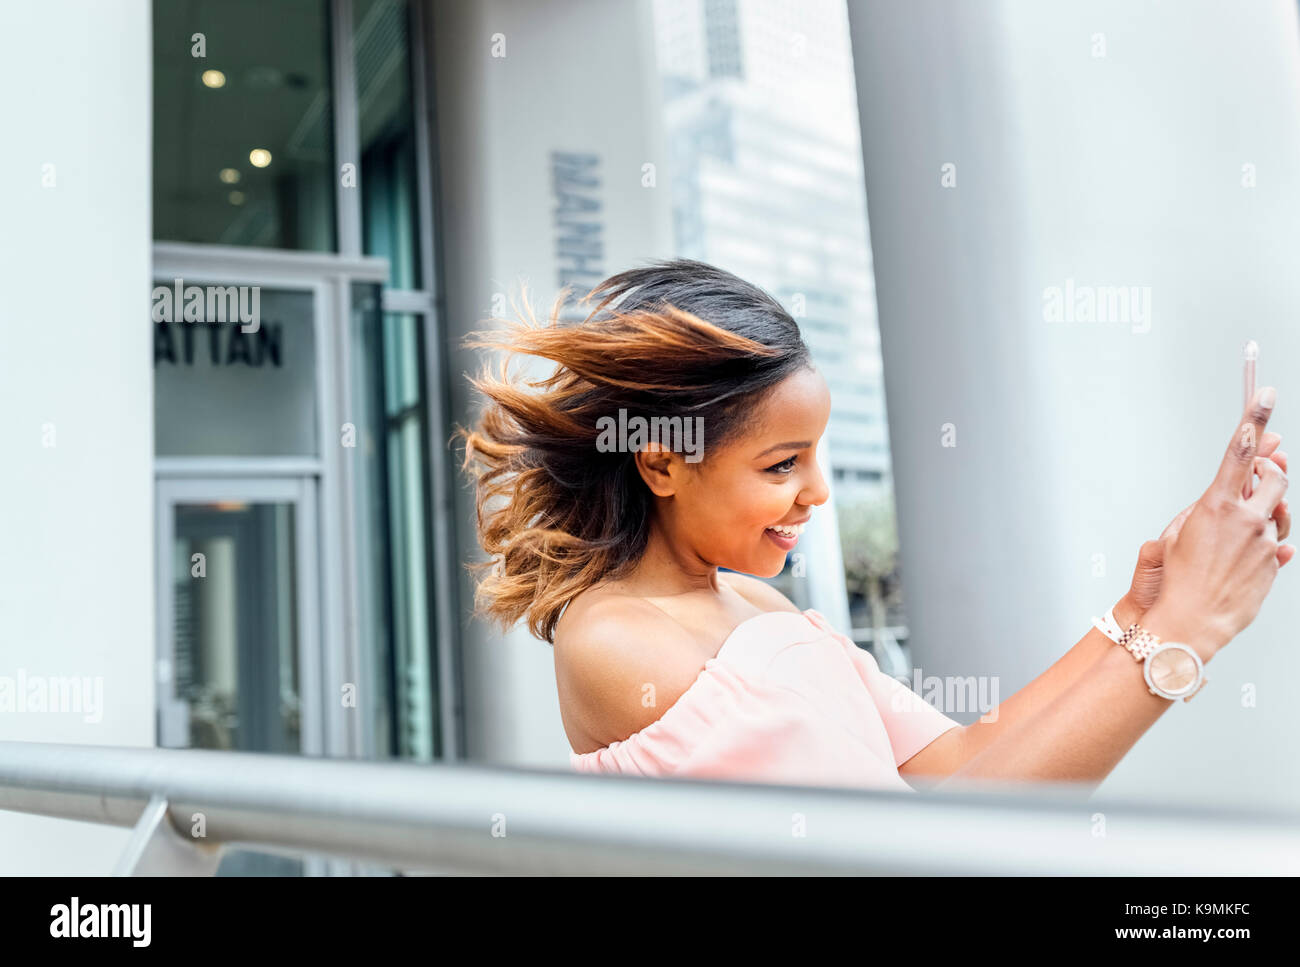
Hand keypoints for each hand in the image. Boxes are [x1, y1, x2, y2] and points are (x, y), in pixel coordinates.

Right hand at [1117, 432, 1291, 625]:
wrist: (1191, 622)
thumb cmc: (1176, 580)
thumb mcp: (1177, 534)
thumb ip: (1206, 509)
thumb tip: (1231, 495)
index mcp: (1216, 505)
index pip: (1241, 450)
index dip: (1255, 418)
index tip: (1264, 393)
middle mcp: (1246, 519)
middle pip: (1275, 475)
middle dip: (1270, 470)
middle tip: (1259, 472)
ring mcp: (1264, 541)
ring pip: (1281, 507)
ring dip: (1269, 506)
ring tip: (1246, 521)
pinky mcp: (1273, 561)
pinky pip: (1277, 540)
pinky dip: (1264, 541)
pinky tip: (1244, 554)